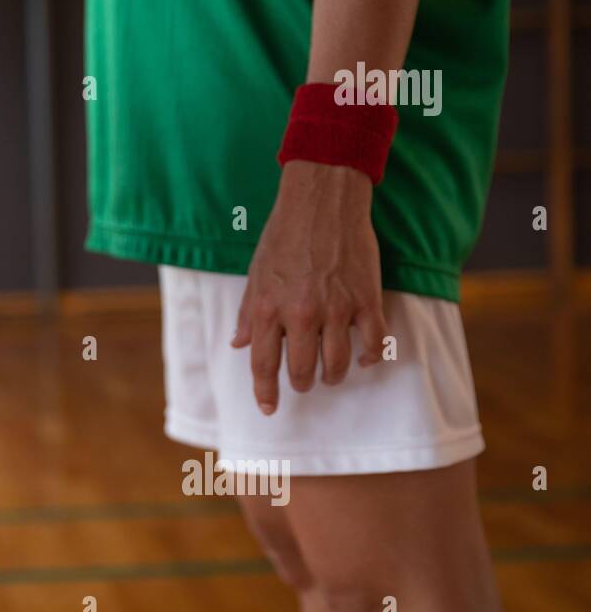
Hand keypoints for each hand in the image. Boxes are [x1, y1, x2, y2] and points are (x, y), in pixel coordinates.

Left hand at [231, 160, 388, 414]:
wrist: (322, 203)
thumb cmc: (283, 236)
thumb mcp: (255, 274)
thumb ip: (247, 313)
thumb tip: (238, 345)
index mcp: (267, 308)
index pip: (263, 364)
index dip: (265, 392)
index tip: (269, 409)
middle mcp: (300, 314)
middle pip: (300, 371)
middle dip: (301, 384)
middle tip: (304, 383)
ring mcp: (335, 309)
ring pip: (336, 365)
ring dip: (332, 376)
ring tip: (330, 374)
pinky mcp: (366, 300)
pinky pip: (372, 343)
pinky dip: (369, 357)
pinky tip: (363, 358)